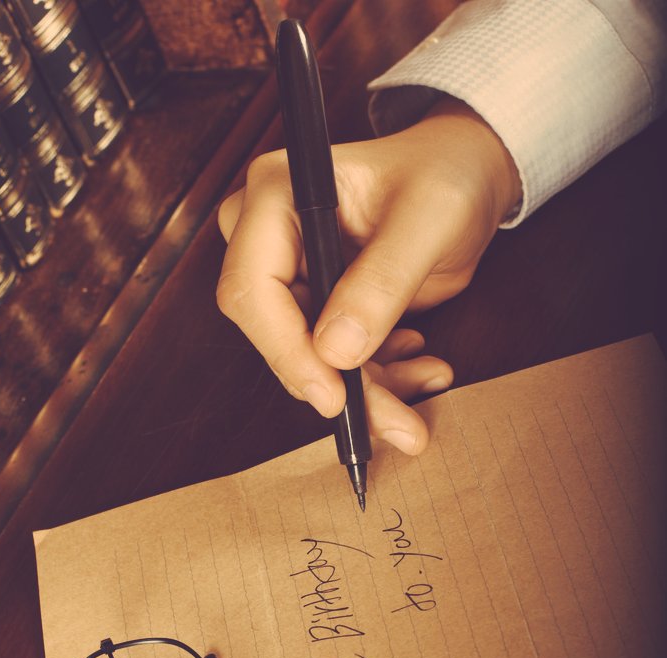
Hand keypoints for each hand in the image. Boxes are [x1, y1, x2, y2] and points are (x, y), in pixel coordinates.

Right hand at [217, 96, 520, 454]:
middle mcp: (269, 237)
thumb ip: (381, 282)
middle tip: (395, 422)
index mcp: (276, 195)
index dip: (288, 351)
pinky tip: (420, 368)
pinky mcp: (317, 307)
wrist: (465, 177)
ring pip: (309, 359)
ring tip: (423, 394)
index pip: (252, 289)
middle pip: (277, 334)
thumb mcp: (429, 221)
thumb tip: (335, 352)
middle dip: (337, 385)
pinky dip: (378, 380)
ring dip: (367, 392)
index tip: (334, 396)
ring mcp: (291, 275)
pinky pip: (334, 362)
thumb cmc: (446, 176)